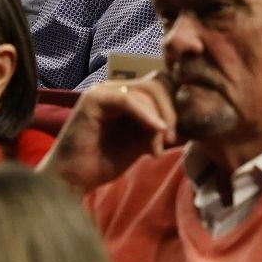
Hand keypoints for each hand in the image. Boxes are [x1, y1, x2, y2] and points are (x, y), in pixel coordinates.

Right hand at [39, 74, 178, 192]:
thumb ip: (159, 130)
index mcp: (128, 95)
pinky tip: (156, 132)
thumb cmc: (103, 162)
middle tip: (171, 139)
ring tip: (158, 146)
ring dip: (160, 118)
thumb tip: (189, 125)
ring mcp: (105, 90)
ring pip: (147, 90)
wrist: (72, 178)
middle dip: (171, 110)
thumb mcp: (141, 143)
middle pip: (158, 84)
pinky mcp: (95, 98)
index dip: (175, 105)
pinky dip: (146, 115)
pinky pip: (128, 99)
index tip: (183, 131)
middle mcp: (117, 87)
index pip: (161, 87)